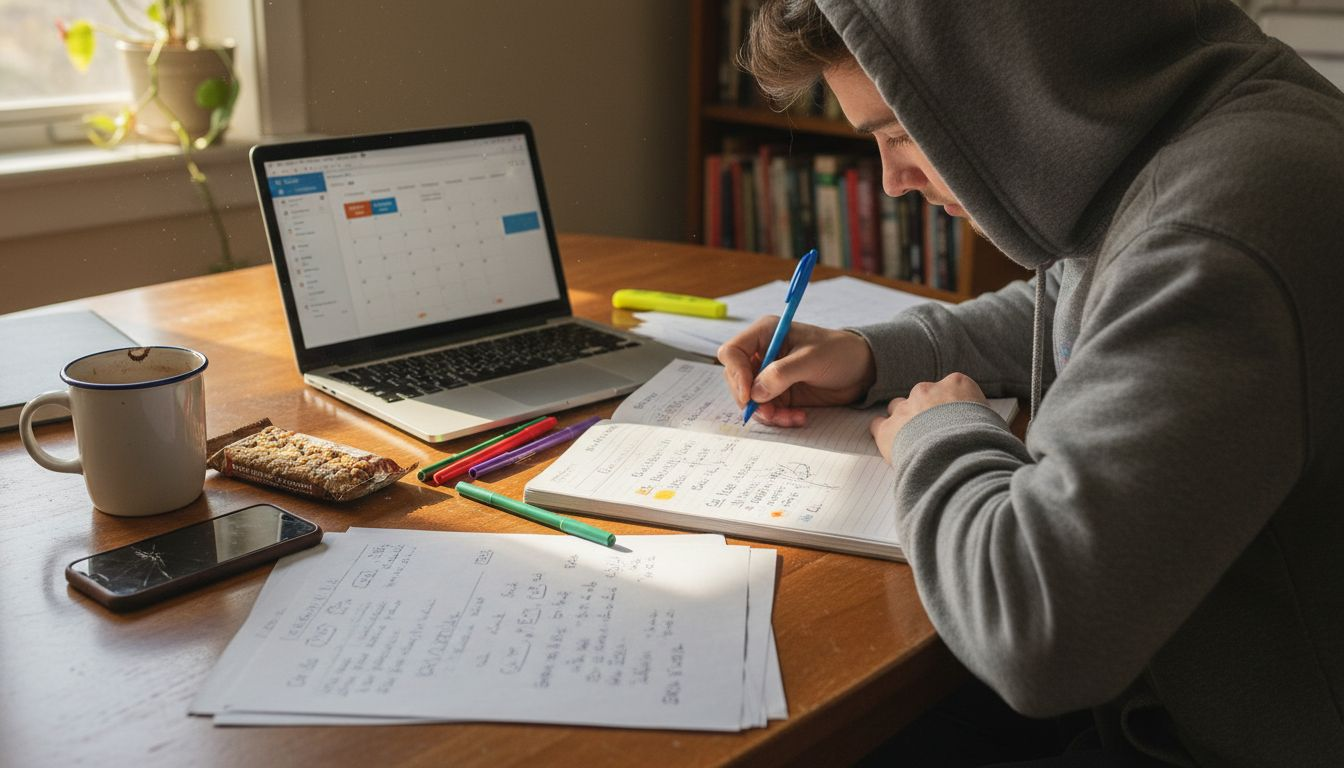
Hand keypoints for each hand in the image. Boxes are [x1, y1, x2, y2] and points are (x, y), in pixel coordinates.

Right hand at [717, 318, 876, 426]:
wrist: (861, 370)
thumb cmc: (839, 353)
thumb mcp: (811, 359)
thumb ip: (781, 374)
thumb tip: (755, 392)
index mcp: (765, 334)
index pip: (733, 352)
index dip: (736, 374)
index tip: (749, 394)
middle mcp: (762, 354)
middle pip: (736, 380)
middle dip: (751, 400)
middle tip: (770, 413)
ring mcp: (768, 375)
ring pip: (750, 400)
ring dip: (767, 414)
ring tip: (790, 418)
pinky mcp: (779, 393)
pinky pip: (767, 410)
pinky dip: (779, 418)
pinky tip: (798, 418)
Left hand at [869, 373, 988, 462]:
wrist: (959, 459)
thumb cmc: (984, 443)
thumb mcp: (995, 425)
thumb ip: (982, 419)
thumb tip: (987, 431)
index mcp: (958, 384)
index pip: (951, 388)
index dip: (950, 407)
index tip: (954, 421)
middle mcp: (928, 390)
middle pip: (922, 397)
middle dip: (925, 413)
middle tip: (933, 435)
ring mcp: (905, 407)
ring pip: (898, 408)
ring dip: (903, 421)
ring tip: (912, 442)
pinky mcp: (887, 428)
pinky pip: (879, 426)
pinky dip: (884, 434)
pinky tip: (893, 447)